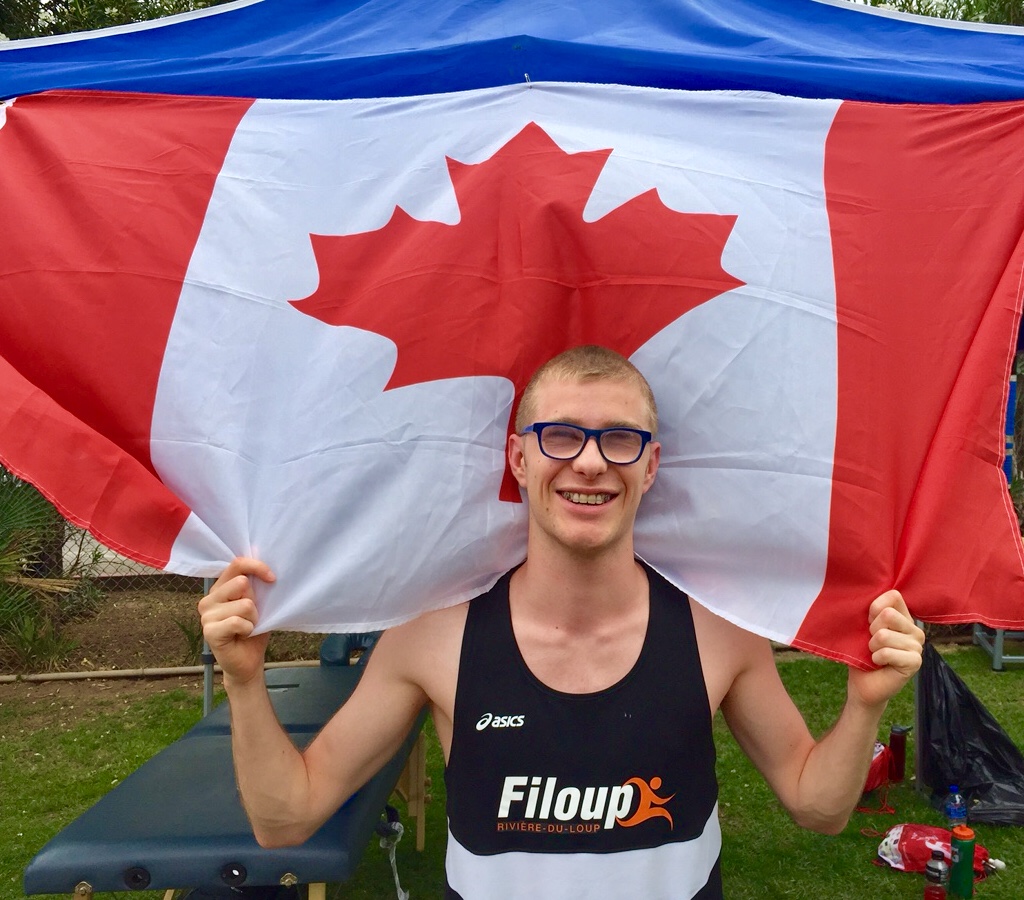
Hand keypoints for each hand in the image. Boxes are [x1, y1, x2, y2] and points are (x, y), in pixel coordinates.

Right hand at [197, 556, 275, 686]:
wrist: (248, 662)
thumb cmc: (254, 631)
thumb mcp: (258, 604)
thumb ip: (255, 587)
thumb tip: (267, 570)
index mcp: (220, 588)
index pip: (236, 564)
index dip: (257, 566)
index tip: (272, 578)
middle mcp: (209, 599)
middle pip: (242, 583)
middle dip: (255, 602)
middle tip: (251, 617)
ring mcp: (206, 615)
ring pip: (244, 604)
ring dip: (253, 618)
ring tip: (246, 628)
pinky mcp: (209, 631)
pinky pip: (238, 621)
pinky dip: (248, 630)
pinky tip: (242, 636)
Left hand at [848, 590, 924, 709]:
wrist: (863, 684)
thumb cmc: (862, 654)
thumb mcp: (863, 628)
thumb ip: (871, 612)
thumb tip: (865, 594)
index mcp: (903, 618)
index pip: (893, 595)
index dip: (874, 607)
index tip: (869, 622)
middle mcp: (914, 630)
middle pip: (888, 614)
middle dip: (872, 630)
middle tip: (873, 643)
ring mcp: (917, 646)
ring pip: (884, 635)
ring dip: (873, 647)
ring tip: (875, 654)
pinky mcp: (915, 662)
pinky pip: (887, 652)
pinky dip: (877, 658)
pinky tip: (880, 663)